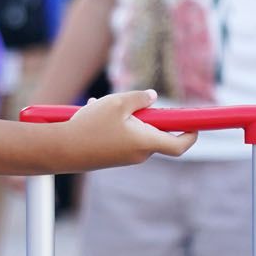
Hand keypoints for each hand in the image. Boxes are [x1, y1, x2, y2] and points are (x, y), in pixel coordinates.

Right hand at [61, 90, 196, 168]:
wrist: (61, 150)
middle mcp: (139, 154)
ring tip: (102, 106)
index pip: (179, 145)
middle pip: (156, 133)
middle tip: (131, 102)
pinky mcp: (113, 157)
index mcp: (146, 142)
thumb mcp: (117, 103)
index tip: (194, 122)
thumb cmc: (91, 126)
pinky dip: (115, 124)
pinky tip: (93, 113)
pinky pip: (123, 137)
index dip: (191, 134)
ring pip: (136, 132)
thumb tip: (152, 97)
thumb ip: (140, 98)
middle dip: (147, 115)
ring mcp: (126, 158)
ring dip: (126, 117)